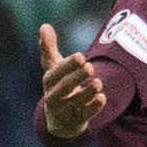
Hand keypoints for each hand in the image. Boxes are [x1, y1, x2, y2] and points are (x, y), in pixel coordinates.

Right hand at [39, 23, 105, 137]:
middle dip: (76, 77)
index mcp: (48, 82)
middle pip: (64, 88)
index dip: (67, 65)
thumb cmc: (57, 86)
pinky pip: (84, 116)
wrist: (60, 120)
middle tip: (90, 66)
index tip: (81, 56)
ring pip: (75, 102)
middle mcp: (53, 97)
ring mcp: (64, 111)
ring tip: (98, 83)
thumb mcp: (52, 68)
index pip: (55, 73)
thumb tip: (44, 25)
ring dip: (87, 93)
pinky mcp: (75, 122)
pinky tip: (102, 98)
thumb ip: (49, 47)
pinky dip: (92, 108)